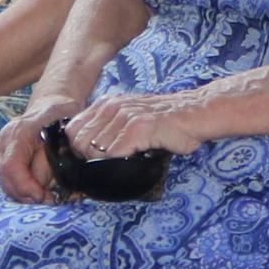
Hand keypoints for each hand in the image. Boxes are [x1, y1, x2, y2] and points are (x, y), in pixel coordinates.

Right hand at [0, 93, 81, 200]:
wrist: (50, 107)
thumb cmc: (59, 118)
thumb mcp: (62, 136)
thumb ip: (48, 161)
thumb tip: (40, 186)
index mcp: (17, 134)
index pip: (12, 167)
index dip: (25, 186)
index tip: (42, 196)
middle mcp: (3, 143)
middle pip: (6, 179)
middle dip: (27, 194)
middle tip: (48, 199)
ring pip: (5, 182)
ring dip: (24, 194)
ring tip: (45, 195)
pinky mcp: (0, 158)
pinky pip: (8, 180)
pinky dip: (22, 188)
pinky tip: (37, 189)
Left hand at [62, 89, 203, 162]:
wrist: (196, 113)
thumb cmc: (165, 121)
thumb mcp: (130, 116)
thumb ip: (109, 126)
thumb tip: (87, 150)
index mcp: (106, 103)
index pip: (72, 130)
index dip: (78, 149)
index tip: (92, 159)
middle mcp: (112, 106)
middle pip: (79, 142)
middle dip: (88, 159)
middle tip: (107, 165)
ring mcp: (124, 116)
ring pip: (94, 150)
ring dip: (105, 163)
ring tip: (123, 162)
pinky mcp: (138, 128)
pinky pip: (113, 154)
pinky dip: (118, 164)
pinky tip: (133, 161)